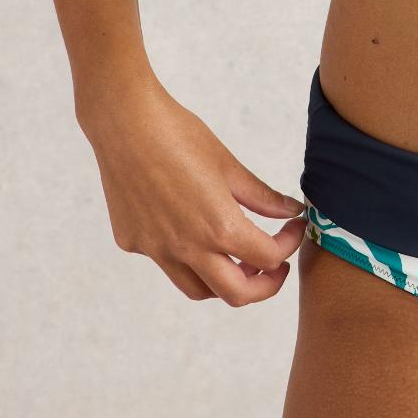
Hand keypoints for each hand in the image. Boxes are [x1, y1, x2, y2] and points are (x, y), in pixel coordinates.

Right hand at [80, 74, 308, 303]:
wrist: (124, 122)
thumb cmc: (178, 134)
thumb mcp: (228, 165)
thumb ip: (262, 196)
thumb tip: (291, 212)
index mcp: (218, 227)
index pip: (267, 258)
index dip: (288, 245)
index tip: (293, 228)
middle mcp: (187, 248)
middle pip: (236, 295)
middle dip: (264, 285)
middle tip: (275, 266)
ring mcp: (155, 250)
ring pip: (197, 289)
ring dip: (223, 281)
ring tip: (237, 257)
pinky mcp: (132, 242)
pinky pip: (165, 262)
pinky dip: (185, 255)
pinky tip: (189, 226)